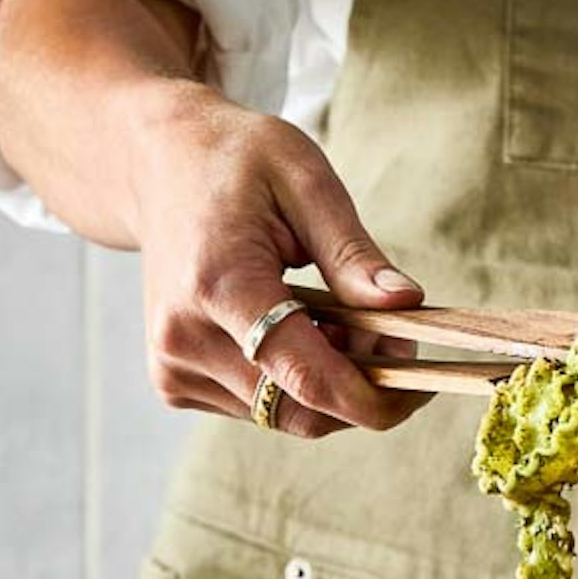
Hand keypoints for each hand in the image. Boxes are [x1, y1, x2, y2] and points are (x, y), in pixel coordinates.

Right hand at [128, 81, 430, 438]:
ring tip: (339, 318)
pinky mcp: (173, 380)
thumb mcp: (305, 180)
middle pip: (303, 410)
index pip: (307, 380)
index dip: (375, 397)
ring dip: (330, 383)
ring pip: (285, 416)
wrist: (155, 165)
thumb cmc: (235, 162)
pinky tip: (297, 328)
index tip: (422, 384)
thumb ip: (354, 253)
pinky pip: (259, 407)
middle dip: (361, 385)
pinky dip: (294, 382)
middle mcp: (184, 339)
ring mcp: (173, 366)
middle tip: (389, 333)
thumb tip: (407, 305)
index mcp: (218, 286)